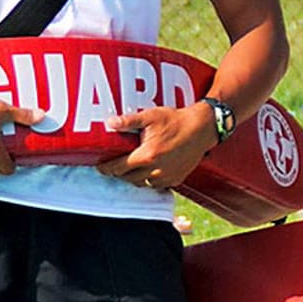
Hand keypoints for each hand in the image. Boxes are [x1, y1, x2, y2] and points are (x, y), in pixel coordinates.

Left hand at [95, 103, 214, 189]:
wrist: (202, 128)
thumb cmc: (176, 120)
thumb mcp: (151, 116)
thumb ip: (128, 121)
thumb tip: (109, 123)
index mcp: (146, 156)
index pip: (117, 168)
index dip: (106, 168)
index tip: (100, 167)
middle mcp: (155, 171)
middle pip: (127, 178)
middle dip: (118, 172)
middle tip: (114, 165)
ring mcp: (166, 177)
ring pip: (141, 184)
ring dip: (133, 178)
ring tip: (130, 167)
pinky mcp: (176, 180)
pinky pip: (156, 186)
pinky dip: (149, 180)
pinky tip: (148, 170)